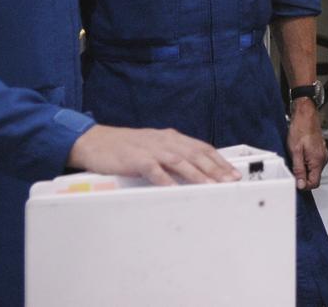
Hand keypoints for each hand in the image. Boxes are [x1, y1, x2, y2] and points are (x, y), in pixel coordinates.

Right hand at [67, 125, 238, 185]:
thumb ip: (173, 157)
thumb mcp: (153, 147)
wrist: (94, 141)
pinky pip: (153, 170)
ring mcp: (150, 149)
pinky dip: (165, 179)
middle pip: (196, 154)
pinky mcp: (135, 158)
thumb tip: (195, 171)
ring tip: (211, 186)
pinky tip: (175, 189)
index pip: (201, 148)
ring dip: (197, 174)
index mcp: (171, 138)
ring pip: (179, 161)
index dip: (219, 161)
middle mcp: (164, 141)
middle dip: (216, 169)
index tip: (232, 173)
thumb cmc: (125, 147)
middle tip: (230, 181)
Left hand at [286, 101, 327, 189]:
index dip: (303, 185)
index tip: (295, 181)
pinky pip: (314, 163)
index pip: (314, 183)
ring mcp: (323, 155)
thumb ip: (298, 169)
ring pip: (314, 170)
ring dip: (304, 169)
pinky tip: (300, 155)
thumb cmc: (300, 129)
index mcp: (318, 161)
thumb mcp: (295, 152)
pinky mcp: (320, 151)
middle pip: (314, 177)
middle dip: (303, 176)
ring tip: (296, 158)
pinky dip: (306, 163)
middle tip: (292, 167)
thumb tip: (300, 184)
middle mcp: (323, 159)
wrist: (306, 116)